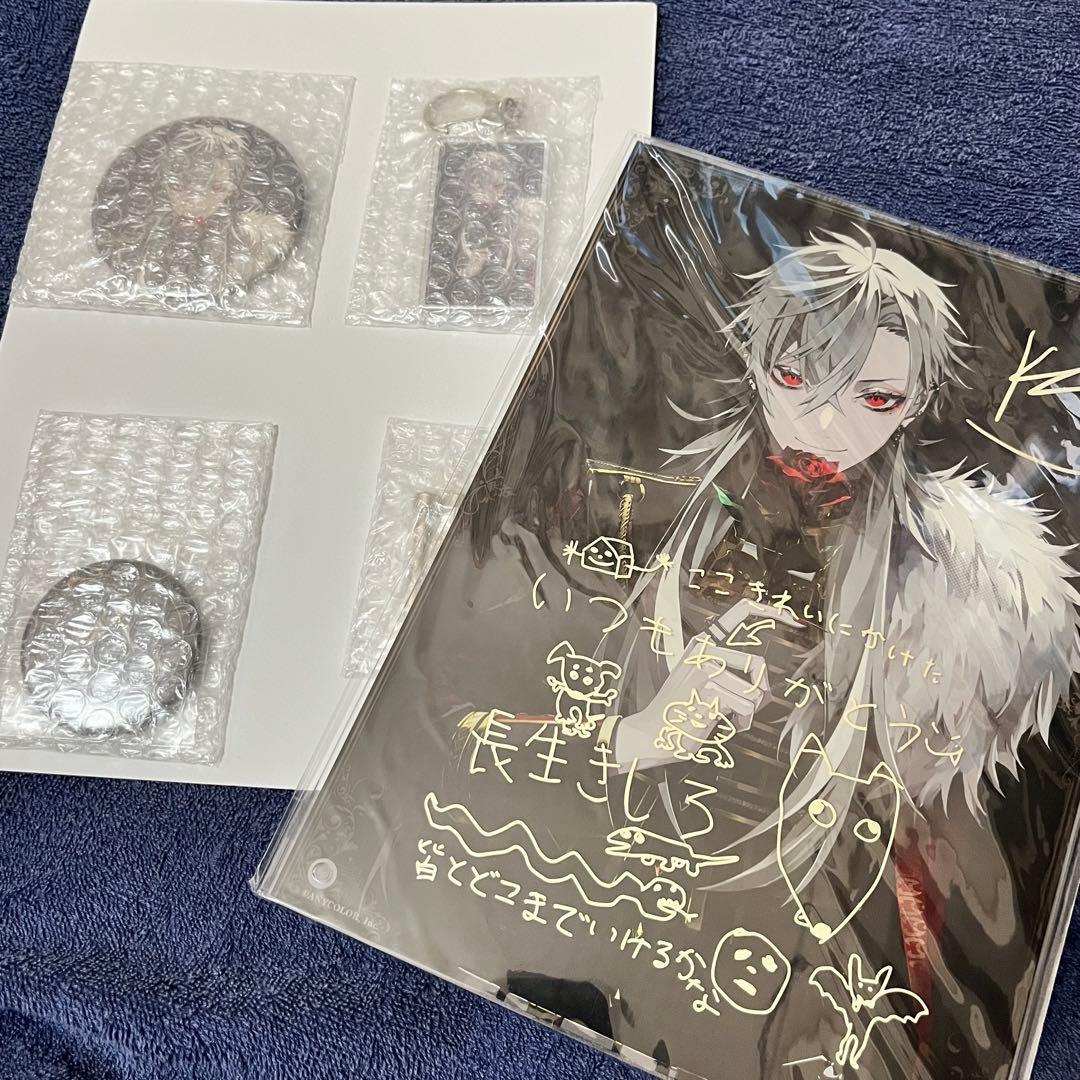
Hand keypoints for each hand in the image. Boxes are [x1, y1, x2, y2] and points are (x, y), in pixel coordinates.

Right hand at [613, 598, 800, 770]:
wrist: (653, 734)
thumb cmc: (680, 713)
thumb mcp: (703, 685)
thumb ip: (730, 675)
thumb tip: (765, 687)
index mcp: (703, 645)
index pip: (739, 613)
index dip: (769, 611)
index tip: (791, 617)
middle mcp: (704, 652)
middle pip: (758, 665)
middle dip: (760, 692)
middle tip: (744, 708)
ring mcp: (705, 670)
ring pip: (754, 693)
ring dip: (747, 714)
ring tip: (726, 718)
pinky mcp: (709, 690)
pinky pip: (746, 709)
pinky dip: (741, 723)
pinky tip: (723, 724)